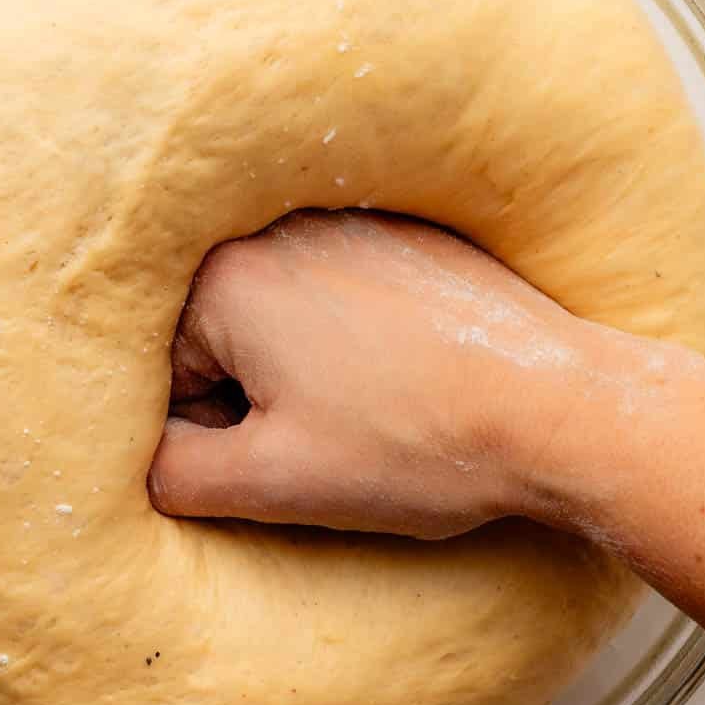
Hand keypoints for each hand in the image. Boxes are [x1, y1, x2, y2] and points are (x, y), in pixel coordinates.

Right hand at [149, 209, 609, 537]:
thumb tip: (143, 459)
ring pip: (276, 318)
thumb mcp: (273, 482)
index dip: (215, 437)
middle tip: (330, 437)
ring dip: (303, 370)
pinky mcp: (401, 234)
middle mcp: (278, 229)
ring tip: (375, 408)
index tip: (283, 456)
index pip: (163, 375)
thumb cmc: (417, 444)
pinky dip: (352, 340)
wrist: (561, 411)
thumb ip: (173, 472)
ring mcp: (345, 222)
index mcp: (228, 277)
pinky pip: (335, 295)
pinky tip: (406, 377)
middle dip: (254, 396)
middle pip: (217, 336)